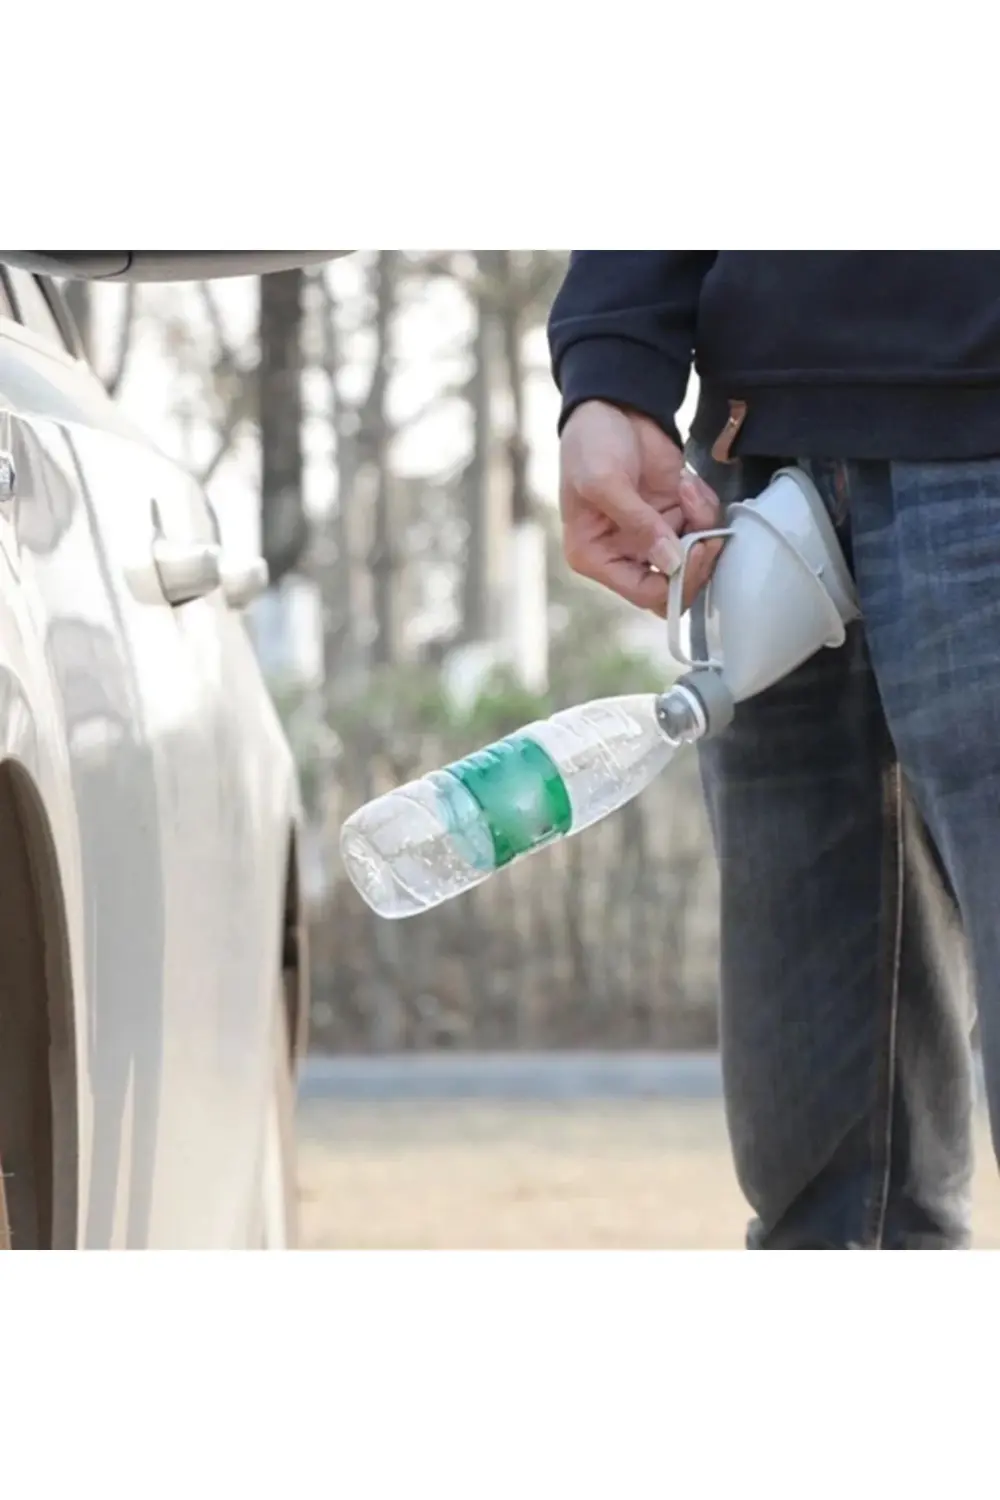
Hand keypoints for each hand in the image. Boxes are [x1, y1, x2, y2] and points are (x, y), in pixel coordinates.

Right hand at [559, 400, 723, 613]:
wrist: (611, 405)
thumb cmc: (590, 444)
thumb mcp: (604, 482)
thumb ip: (637, 523)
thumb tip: (670, 560)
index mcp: (597, 556)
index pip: (645, 593)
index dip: (676, 582)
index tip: (695, 552)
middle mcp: (626, 552)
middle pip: (676, 585)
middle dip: (697, 561)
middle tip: (709, 537)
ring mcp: (654, 534)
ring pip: (696, 555)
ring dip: (702, 524)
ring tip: (685, 488)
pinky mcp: (675, 513)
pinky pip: (705, 525)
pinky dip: (705, 505)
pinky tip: (685, 481)